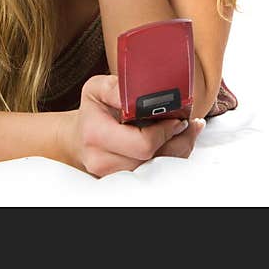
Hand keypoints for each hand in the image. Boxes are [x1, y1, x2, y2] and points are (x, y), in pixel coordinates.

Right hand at [60, 74, 204, 177]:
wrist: (79, 137)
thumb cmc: (92, 111)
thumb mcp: (97, 88)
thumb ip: (117, 88)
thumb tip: (140, 92)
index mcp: (96, 134)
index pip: (142, 144)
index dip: (165, 132)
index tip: (176, 118)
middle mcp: (103, 160)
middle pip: (155, 159)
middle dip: (178, 140)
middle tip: (188, 123)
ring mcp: (113, 175)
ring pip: (159, 168)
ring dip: (178, 149)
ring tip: (186, 130)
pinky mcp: (123, 181)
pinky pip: (155, 173)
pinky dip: (170, 157)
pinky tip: (176, 142)